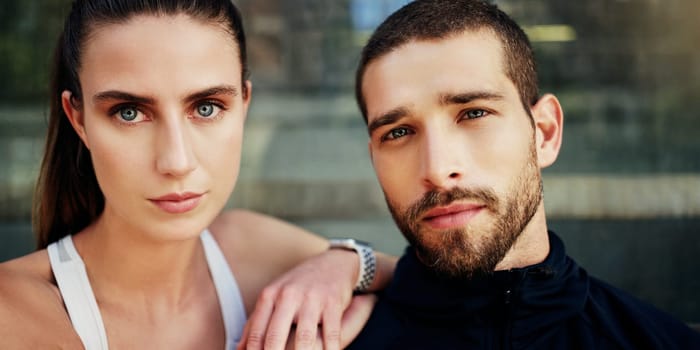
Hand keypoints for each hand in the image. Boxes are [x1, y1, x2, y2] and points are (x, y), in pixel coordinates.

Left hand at [238, 249, 359, 349]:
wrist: (332, 263)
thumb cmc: (298, 286)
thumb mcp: (274, 296)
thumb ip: (256, 322)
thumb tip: (239, 348)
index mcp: (269, 295)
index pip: (256, 333)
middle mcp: (288, 295)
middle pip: (275, 336)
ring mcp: (311, 298)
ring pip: (304, 337)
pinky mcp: (332, 302)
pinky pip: (331, 333)